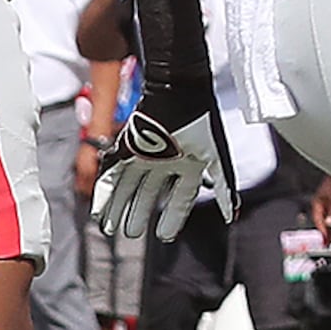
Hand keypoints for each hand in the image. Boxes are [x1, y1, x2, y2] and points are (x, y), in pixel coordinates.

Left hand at [92, 91, 233, 241]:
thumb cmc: (200, 124)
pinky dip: (103, 195)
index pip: (179, 198)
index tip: (165, 236)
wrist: (178, 93)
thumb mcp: (215, 159)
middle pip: (149, 194)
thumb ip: (224, 187)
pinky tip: (97, 211)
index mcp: (187, 165)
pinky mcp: (125, 149)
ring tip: (110, 228)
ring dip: (118, 208)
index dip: (172, 217)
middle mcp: (164, 162)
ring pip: (128, 188)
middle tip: (131, 233)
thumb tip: (233, 215)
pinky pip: (111, 176)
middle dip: (139, 214)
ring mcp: (143, 156)